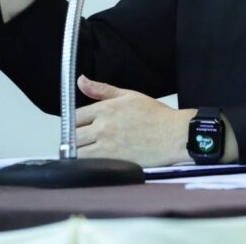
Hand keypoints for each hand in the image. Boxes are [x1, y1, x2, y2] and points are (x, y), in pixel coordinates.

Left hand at [75, 75, 194, 167]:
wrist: (174, 135)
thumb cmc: (155, 116)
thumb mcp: (128, 95)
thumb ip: (101, 89)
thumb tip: (81, 80)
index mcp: (105, 108)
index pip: (73, 116)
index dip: (72, 122)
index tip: (77, 126)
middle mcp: (103, 126)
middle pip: (71, 135)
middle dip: (73, 138)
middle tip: (80, 140)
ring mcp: (106, 145)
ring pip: (77, 151)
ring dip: (76, 152)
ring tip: (85, 152)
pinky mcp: (113, 161)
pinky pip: (88, 165)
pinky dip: (85, 164)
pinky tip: (92, 161)